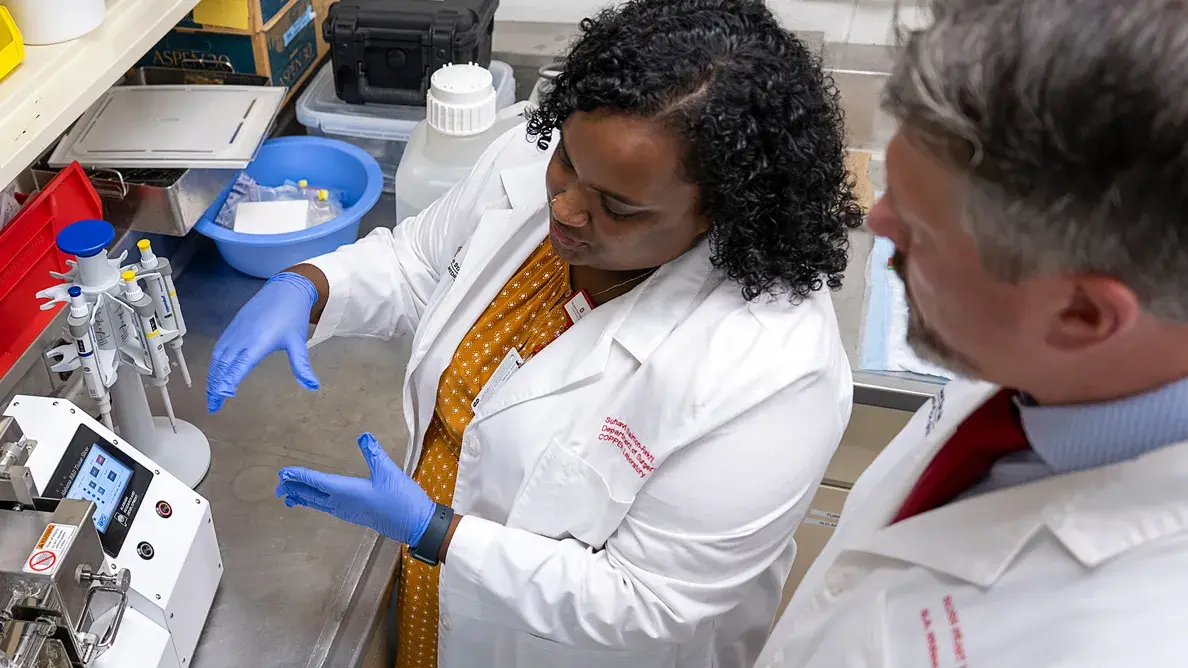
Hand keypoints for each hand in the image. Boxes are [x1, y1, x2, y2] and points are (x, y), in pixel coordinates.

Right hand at [207, 272, 319, 412]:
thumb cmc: (292, 315)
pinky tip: (215, 372)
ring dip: (213, 376)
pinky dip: (215, 363)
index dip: (228, 383)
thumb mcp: (298, 342)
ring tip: (212, 394)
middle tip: (213, 406)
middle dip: (216, 387)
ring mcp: (236, 332)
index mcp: (258, 343)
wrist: (286, 289)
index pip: (238, 367)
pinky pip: (219, 348)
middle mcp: (243, 338)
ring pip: (218, 358)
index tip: (222, 398)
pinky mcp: (233, 327)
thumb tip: (312, 385)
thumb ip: (302, 366)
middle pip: (223, 366)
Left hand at [276, 433, 435, 546]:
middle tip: (278, 485)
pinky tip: (319, 501)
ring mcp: (348, 511)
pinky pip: (327, 508)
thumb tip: (363, 436)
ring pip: (319, 504)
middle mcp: (342, 503)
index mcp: (346, 492)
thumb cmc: (401, 499)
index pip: (316, 482)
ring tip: (290, 495)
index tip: (283, 473)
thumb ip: (374, 453)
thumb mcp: (389, 472)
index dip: (299, 476)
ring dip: (303, 497)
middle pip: (312, 496)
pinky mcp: (355, 515)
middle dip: (295, 489)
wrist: (415, 524)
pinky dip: (316, 502)